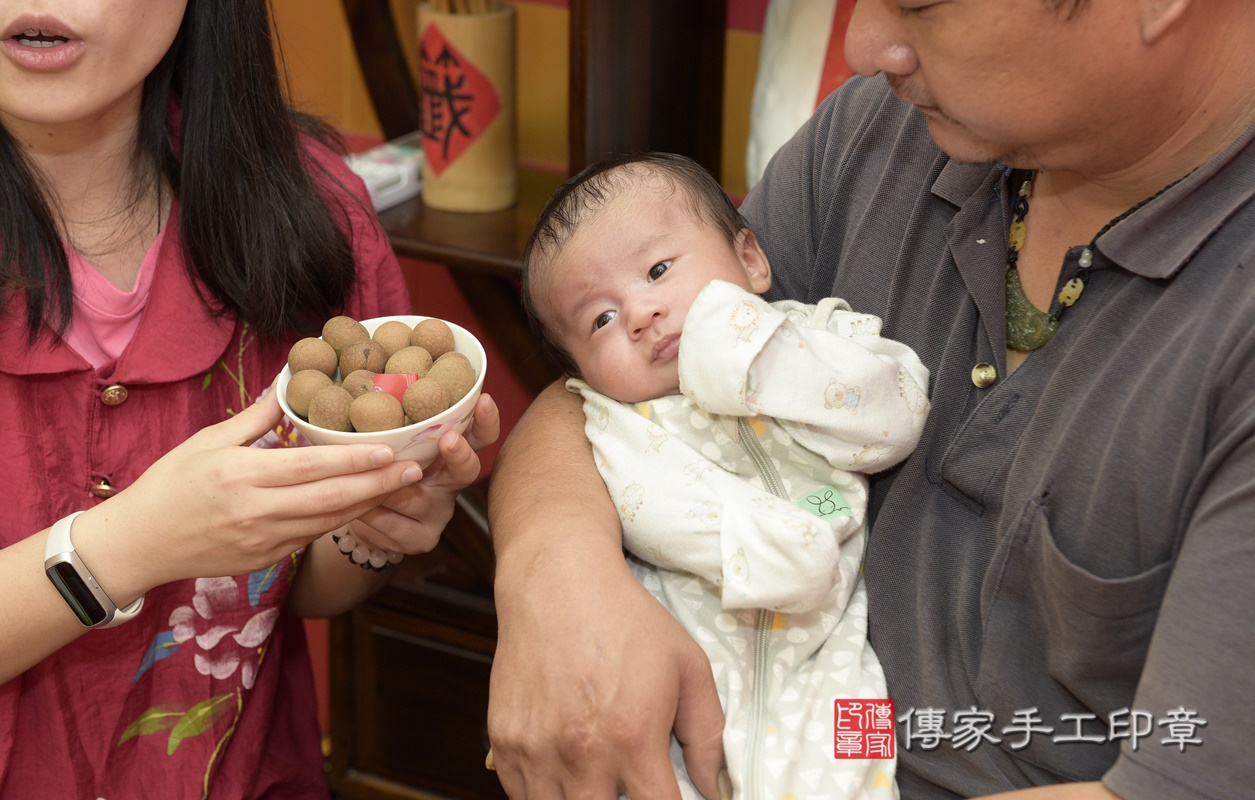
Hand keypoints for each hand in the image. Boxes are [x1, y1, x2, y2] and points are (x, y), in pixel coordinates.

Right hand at [73, 387, 428, 597]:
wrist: (138, 544)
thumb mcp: (206, 441)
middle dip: (378, 485)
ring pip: (329, 522)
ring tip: (403, 486)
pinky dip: (343, 521)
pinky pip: (312, 537)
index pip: (309, 468)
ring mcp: (263, 541)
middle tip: (414, 469)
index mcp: (241, 476)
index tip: (387, 447)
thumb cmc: (169, 484)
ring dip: (369, 504)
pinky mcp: (266, 560)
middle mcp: (256, 512)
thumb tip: (288, 383)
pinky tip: (368, 505)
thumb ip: (255, 417)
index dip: (352, 459)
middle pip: (331, 499)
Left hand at [346, 392, 499, 553]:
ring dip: (380, 486)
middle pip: (468, 469)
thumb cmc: (378, 470)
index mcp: (448, 453)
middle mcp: (451, 484)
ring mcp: (439, 513)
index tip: (482, 400)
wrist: (365, 519)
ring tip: (354, 478)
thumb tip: (376, 389)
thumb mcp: (389, 446)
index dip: (485, 420)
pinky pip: (391, 524)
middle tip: (449, 438)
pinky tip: (356, 510)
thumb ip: (393, 428)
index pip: (480, 436)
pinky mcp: (422, 539)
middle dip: (458, 453)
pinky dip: (368, 514)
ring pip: (411, 496)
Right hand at [487, 540, 727, 798]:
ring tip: (597, 779)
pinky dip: (544, 794)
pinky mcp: (504, 742)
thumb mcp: (688, 667)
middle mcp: (582, 753)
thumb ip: (707, 735)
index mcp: (633, 738)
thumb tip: (716, 788)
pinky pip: (521, 796)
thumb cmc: (627, 621)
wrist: (559, 582)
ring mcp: (536, 751)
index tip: (668, 797)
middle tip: (631, 784)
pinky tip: (565, 772)